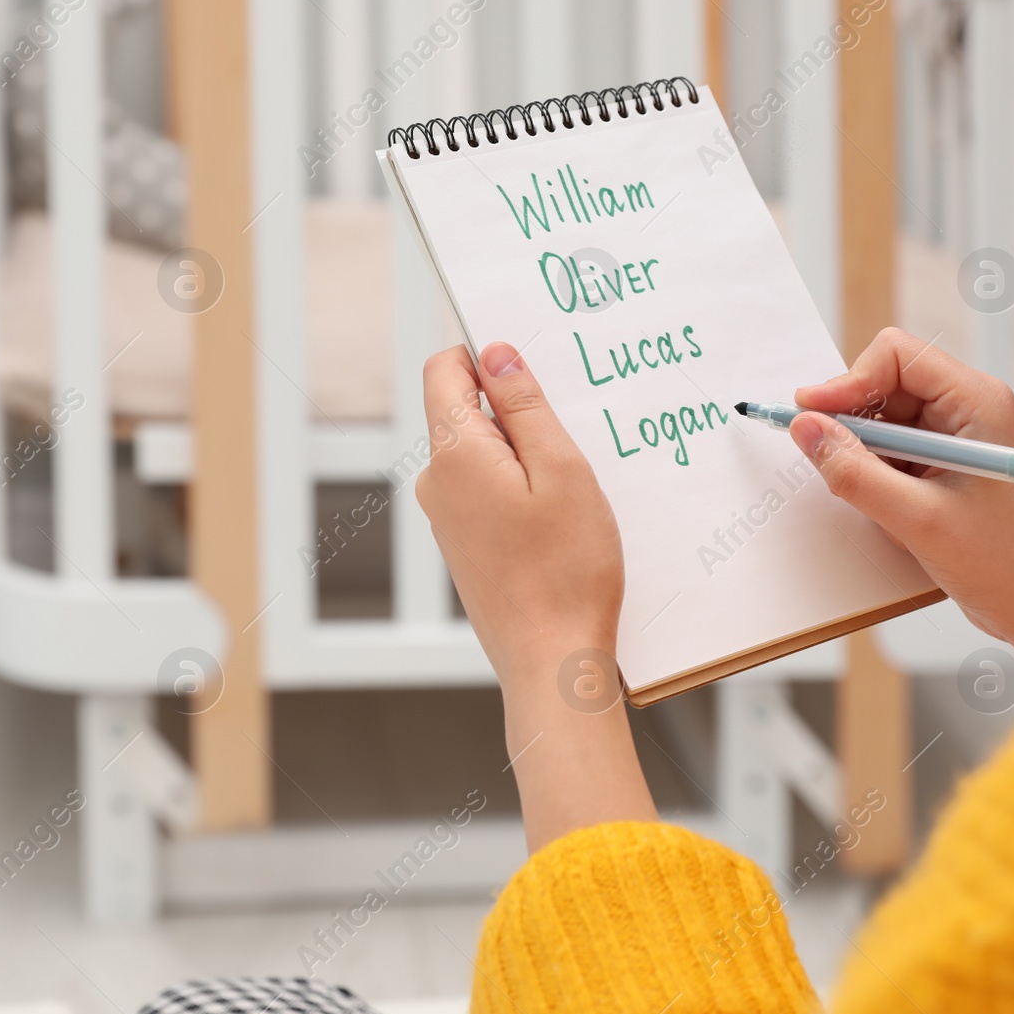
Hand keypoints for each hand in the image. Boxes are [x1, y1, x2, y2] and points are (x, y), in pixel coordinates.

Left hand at [418, 343, 654, 849]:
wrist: (550, 660)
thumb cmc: (567, 570)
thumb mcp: (561, 469)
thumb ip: (524, 405)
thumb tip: (495, 353)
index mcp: (454, 453)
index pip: (445, 369)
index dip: (486, 354)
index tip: (535, 362)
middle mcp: (437, 481)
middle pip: (466, 410)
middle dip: (517, 407)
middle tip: (576, 427)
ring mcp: (446, 516)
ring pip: (482, 453)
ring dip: (526, 451)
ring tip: (576, 481)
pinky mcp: (463, 544)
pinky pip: (488, 490)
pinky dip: (522, 487)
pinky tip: (563, 515)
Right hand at [792, 328, 1013, 665]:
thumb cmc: (1005, 563)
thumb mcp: (916, 519)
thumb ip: (853, 472)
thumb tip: (806, 429)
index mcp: (977, 402)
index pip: (897, 356)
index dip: (848, 381)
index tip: (811, 416)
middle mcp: (969, 407)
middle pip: (885, 382)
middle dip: (851, 420)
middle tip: (831, 461)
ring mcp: (958, 435)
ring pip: (884, 418)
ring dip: (864, 452)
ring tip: (877, 497)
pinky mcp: (947, 462)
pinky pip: (893, 449)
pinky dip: (876, 472)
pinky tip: (889, 507)